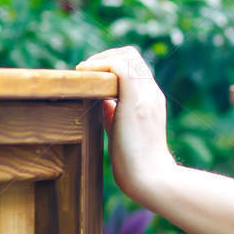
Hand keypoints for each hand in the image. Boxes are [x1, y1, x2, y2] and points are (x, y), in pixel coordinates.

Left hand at [74, 46, 174, 203]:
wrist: (151, 178)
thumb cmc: (137, 164)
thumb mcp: (124, 132)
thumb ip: (116, 114)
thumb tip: (104, 102)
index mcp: (150, 100)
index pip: (135, 67)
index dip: (112, 64)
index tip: (93, 77)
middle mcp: (151, 93)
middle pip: (132, 55)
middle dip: (104, 57)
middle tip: (84, 71)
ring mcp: (146, 96)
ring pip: (127, 55)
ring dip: (100, 59)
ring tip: (82, 71)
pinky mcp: (135, 101)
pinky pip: (119, 66)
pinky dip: (99, 64)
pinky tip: (84, 75)